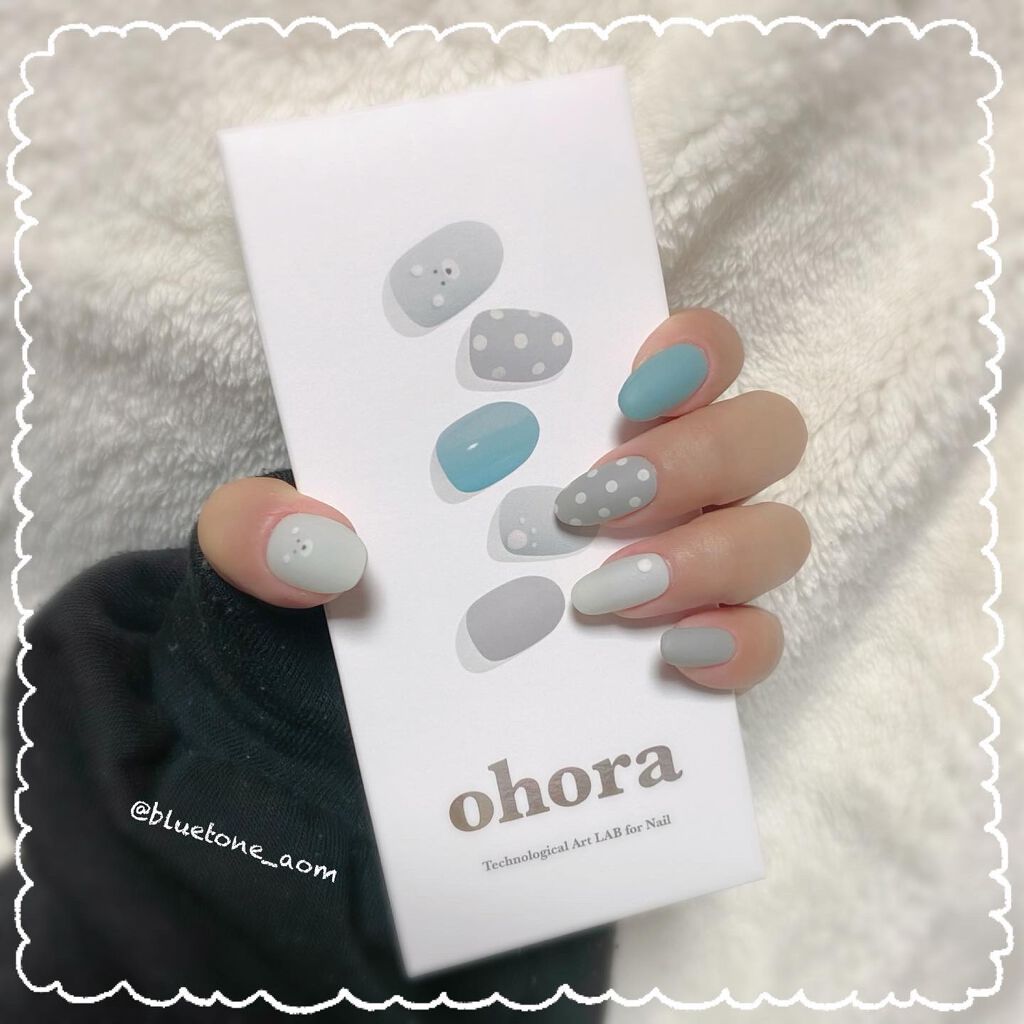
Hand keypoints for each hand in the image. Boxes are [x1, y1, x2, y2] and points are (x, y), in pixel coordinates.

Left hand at [197, 308, 807, 690]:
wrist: (347, 715)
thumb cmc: (335, 596)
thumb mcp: (271, 554)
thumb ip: (259, 530)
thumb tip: (312, 547)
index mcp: (572, 422)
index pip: (686, 350)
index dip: (694, 348)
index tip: (634, 380)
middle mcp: (651, 485)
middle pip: (760, 430)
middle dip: (703, 456)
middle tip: (597, 501)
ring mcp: (683, 572)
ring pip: (775, 533)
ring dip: (715, 554)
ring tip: (605, 594)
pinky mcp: (692, 658)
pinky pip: (761, 643)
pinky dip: (737, 647)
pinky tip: (670, 659)